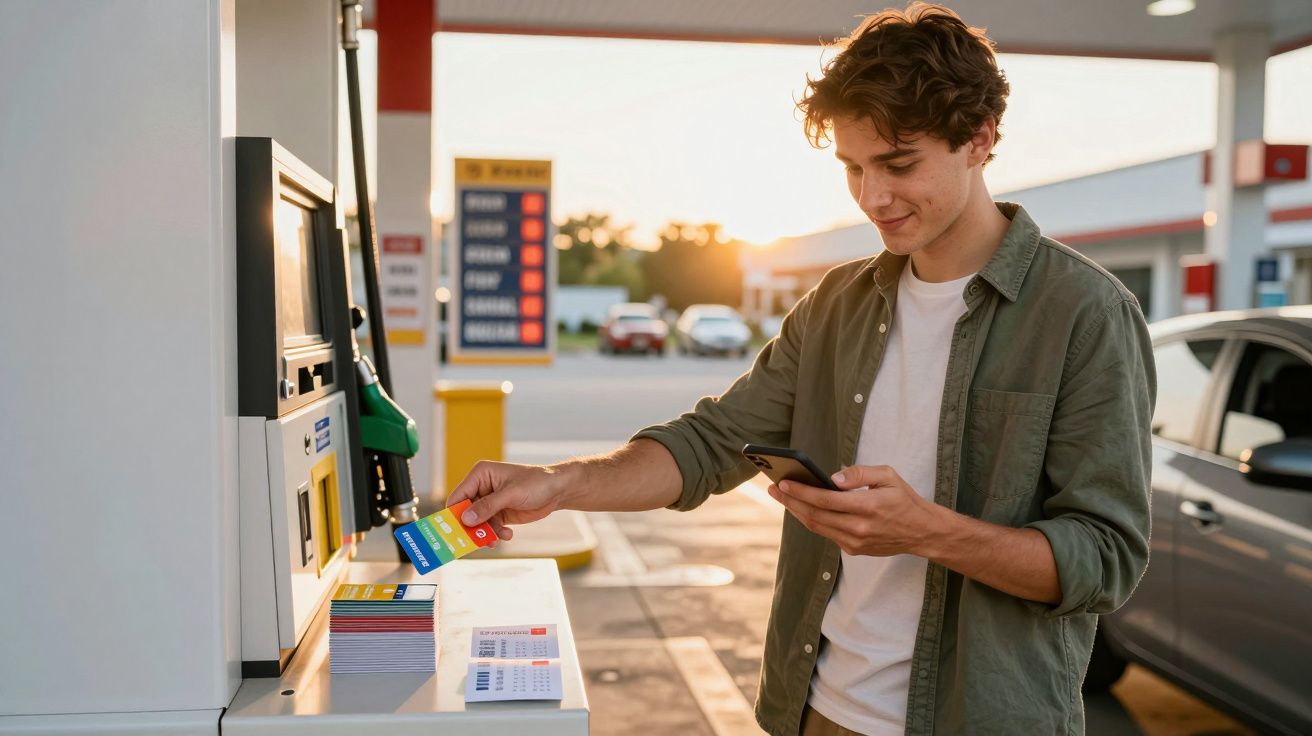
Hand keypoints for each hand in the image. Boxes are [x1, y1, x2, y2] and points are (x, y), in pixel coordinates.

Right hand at [445, 460, 568, 542]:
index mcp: (480, 475)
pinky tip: (507, 534)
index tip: (453, 531)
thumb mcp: (511, 494)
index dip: (454, 514)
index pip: (459, 496)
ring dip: (485, 533)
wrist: (557, 490)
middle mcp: (482, 487)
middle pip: (466, 512)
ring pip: (477, 523)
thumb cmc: (536, 483)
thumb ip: (488, 506)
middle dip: (471, 527)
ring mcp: (490, 502)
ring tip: (496, 540)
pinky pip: (489, 527)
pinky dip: (495, 534)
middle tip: (476, 541)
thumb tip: (466, 519)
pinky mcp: (498, 513)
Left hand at [767, 464, 943, 556]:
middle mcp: (859, 528)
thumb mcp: (888, 476)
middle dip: (790, 501)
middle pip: (814, 515)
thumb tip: (833, 478)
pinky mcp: (853, 550)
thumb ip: (860, 473)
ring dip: (796, 512)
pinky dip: (811, 520)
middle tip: (773, 488)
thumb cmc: (904, 500)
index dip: (801, 491)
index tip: (783, 482)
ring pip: (816, 527)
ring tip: (782, 496)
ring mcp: (855, 542)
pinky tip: (802, 508)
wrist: (922, 532)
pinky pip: (826, 533)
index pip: (825, 500)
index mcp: (868, 507)